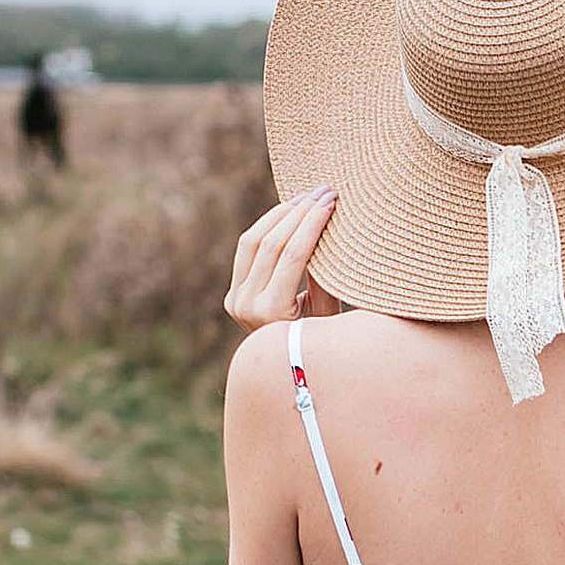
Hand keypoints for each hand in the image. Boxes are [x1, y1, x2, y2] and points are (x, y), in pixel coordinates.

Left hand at [225, 188, 338, 329]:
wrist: (292, 372)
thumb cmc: (321, 342)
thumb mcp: (328, 312)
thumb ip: (323, 276)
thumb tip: (326, 230)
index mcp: (271, 313)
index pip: (293, 255)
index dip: (312, 223)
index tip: (331, 202)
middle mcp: (246, 305)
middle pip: (271, 243)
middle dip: (299, 212)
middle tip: (323, 192)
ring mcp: (235, 299)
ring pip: (253, 240)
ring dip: (280, 213)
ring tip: (307, 197)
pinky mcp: (233, 293)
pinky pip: (247, 249)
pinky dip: (267, 227)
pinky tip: (288, 212)